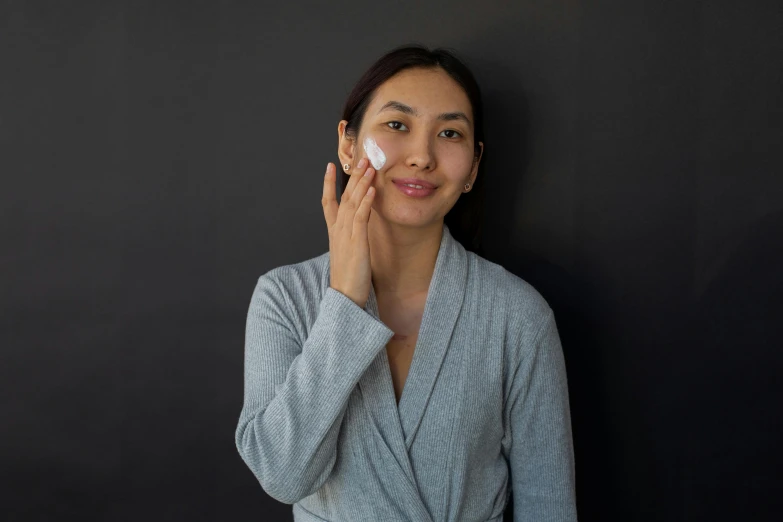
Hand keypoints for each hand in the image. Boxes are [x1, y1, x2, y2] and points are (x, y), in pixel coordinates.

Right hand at [322, 158, 375, 307]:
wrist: (344, 296)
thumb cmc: (348, 278)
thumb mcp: (348, 254)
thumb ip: (350, 239)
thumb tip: (356, 232)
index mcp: (334, 232)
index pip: (328, 202)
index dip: (329, 184)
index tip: (330, 167)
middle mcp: (338, 229)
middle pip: (344, 196)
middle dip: (352, 176)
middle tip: (361, 158)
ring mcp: (346, 234)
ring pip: (352, 202)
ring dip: (361, 182)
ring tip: (369, 166)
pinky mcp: (357, 241)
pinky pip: (361, 216)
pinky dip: (366, 201)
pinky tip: (371, 189)